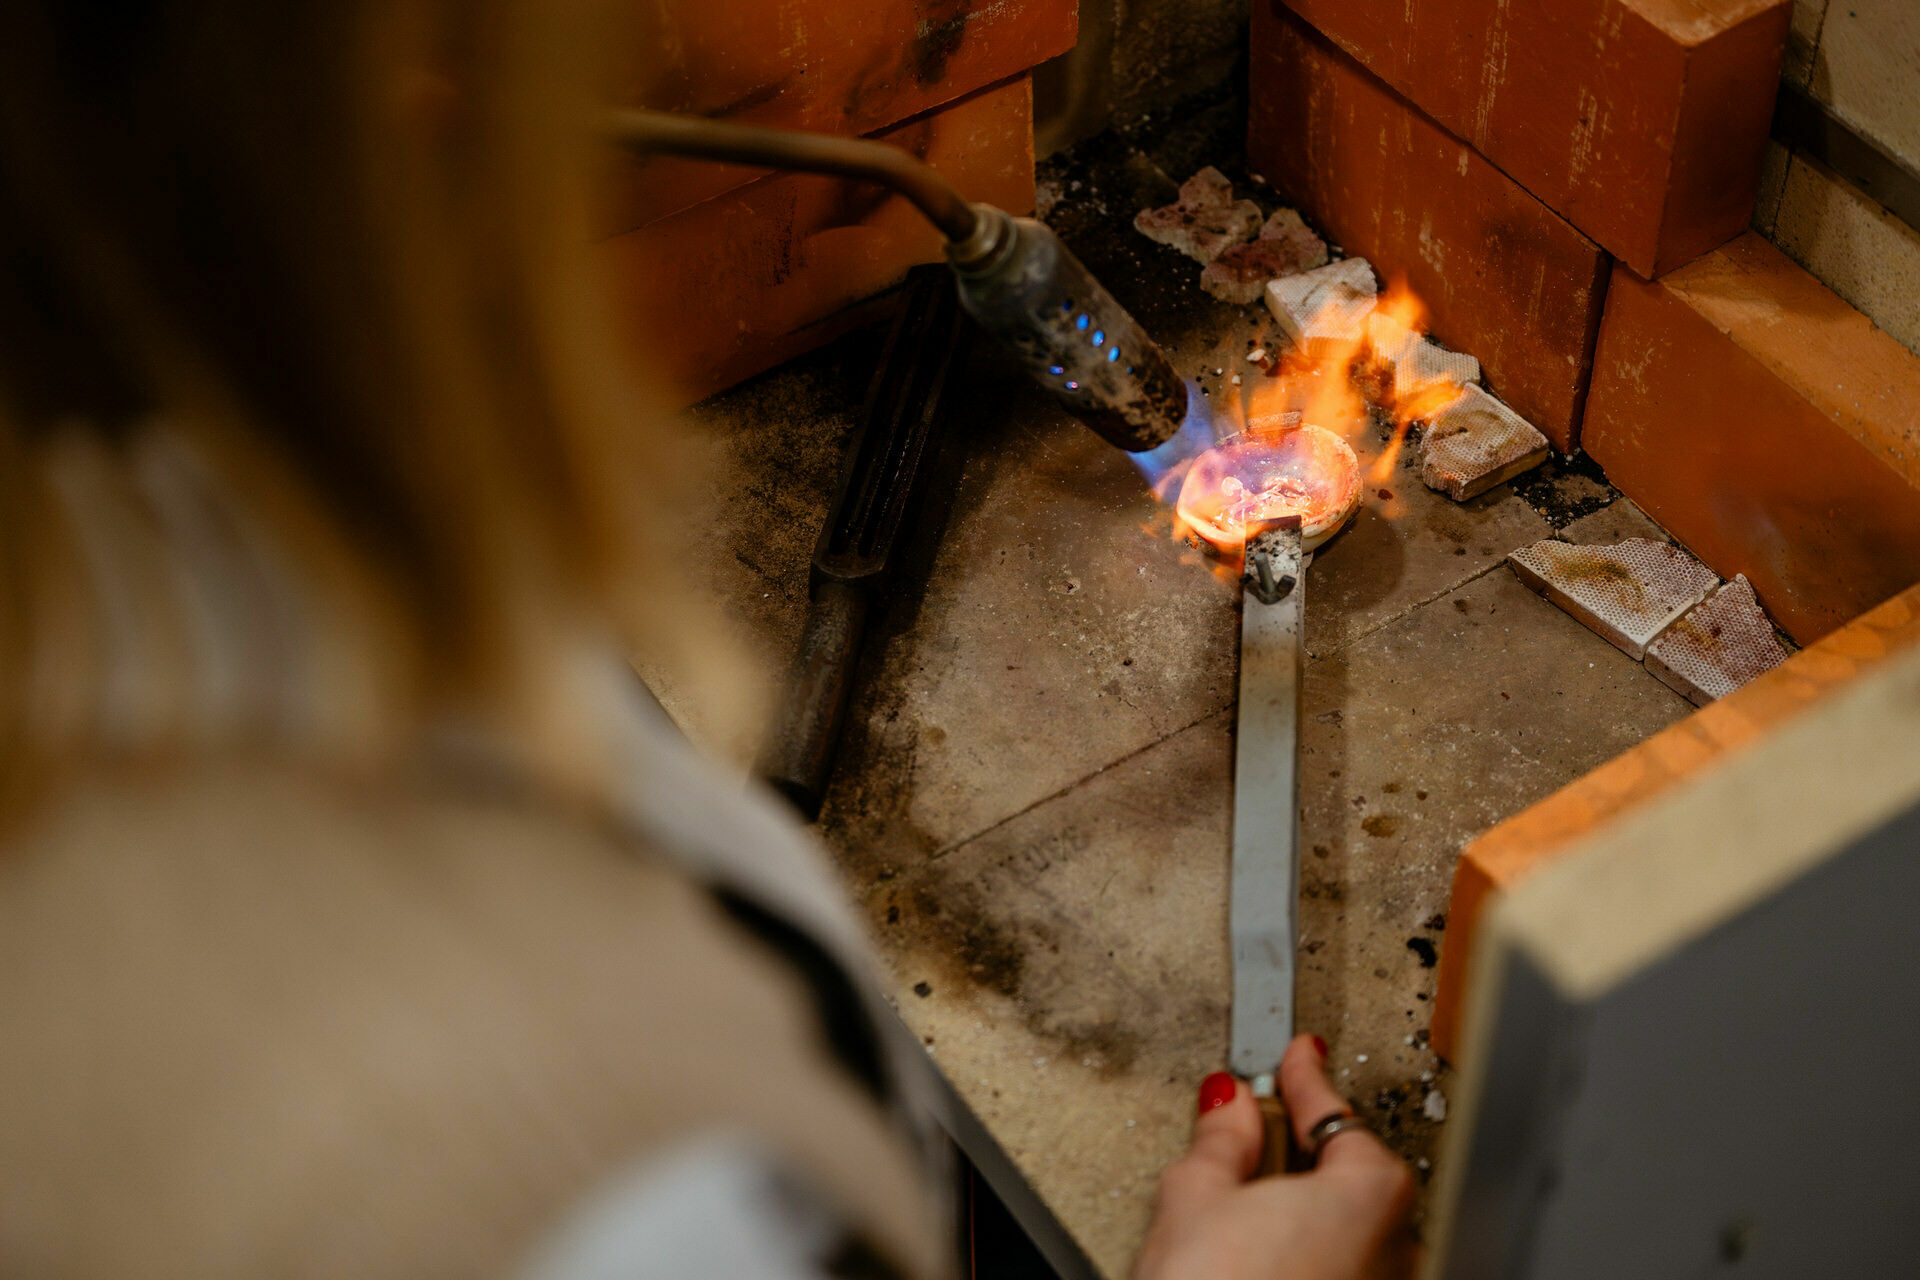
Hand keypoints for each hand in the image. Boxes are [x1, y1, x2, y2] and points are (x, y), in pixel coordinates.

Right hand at [1132, 1035, 1416, 1279]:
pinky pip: (1342, 1273)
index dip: (1306, 1080)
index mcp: (1370, 1195)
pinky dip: (1310, 1258)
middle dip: (1305, 1152)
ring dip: (1306, 1212)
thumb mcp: (1194, 1197)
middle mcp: (1394, 1249)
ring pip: (1350, 1234)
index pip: (1337, 1114)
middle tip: (1259, 1128)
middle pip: (1353, 1177)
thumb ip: (1220, 1140)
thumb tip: (1227, 1106)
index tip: (1297, 1058)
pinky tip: (1262, 1261)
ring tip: (1244, 1210)